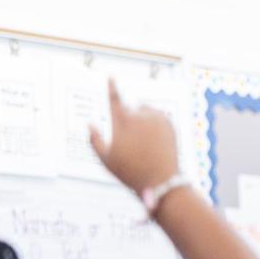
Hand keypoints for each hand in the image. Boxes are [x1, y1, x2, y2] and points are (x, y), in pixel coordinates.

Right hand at [90, 80, 178, 196]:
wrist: (161, 181)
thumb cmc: (130, 172)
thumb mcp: (106, 160)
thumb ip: (94, 140)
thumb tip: (90, 124)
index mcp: (122, 122)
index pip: (114, 99)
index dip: (111, 87)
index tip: (111, 77)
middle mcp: (139, 116)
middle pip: (130, 110)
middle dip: (128, 121)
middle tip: (133, 144)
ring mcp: (156, 118)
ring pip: (145, 112)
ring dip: (142, 120)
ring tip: (145, 144)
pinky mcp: (169, 123)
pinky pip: (158, 117)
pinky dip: (155, 124)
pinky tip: (155, 141)